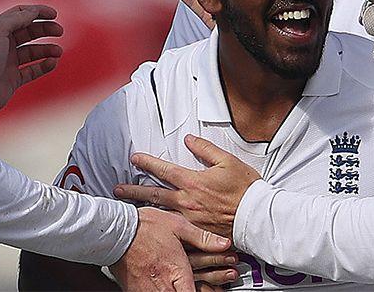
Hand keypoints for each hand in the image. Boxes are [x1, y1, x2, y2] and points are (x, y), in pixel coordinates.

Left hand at [0, 4, 63, 110]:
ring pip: (33, 51)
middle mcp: (2, 44)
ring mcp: (8, 62)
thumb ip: (17, 18)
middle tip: (59, 31)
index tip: (53, 14)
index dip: (37, 12)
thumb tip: (34, 11)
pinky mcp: (13, 79)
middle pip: (29, 31)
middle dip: (45, 29)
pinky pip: (33, 70)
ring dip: (47, 49)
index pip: (20, 15)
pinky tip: (53, 62)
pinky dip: (44, 66)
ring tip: (58, 51)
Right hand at [109, 206, 230, 291]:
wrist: (115, 231)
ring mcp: (148, 290)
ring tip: (201, 289)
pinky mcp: (135, 291)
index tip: (218, 290)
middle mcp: (164, 284)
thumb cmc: (145, 226)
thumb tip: (225, 244)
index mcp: (177, 270)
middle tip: (214, 289)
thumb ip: (202, 238)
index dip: (209, 291)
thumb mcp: (178, 226)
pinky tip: (166, 289)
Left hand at [114, 135, 260, 237]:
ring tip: (128, 209)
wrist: (256, 217)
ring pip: (160, 213)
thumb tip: (188, 139)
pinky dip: (159, 226)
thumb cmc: (245, 188)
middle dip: (133, 190)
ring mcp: (189, 220)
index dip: (148, 162)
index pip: (164, 169)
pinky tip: (151, 227)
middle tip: (117, 190)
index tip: (134, 158)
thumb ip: (206, 149)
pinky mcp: (195, 233)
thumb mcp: (228, 161)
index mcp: (193, 182)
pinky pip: (172, 229)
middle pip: (154, 194)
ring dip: (142, 209)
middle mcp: (186, 202)